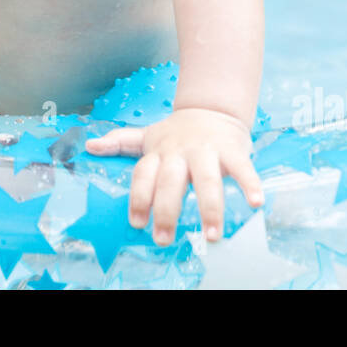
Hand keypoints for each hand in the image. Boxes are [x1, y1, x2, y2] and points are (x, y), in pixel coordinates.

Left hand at [84, 107, 263, 245]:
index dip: (138, 197)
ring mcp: (207, 151)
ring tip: (213, 235)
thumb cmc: (177, 131)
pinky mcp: (233, 150)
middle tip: (164, 238)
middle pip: (171, 181)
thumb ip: (121, 142)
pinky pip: (242, 168)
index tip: (137, 223)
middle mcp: (181, 151)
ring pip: (207, 179)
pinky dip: (250, 184)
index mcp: (159, 151)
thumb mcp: (148, 135)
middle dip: (166, 210)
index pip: (144, 174)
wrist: (212, 107)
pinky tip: (256, 203)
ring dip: (210, 207)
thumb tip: (90, 146)